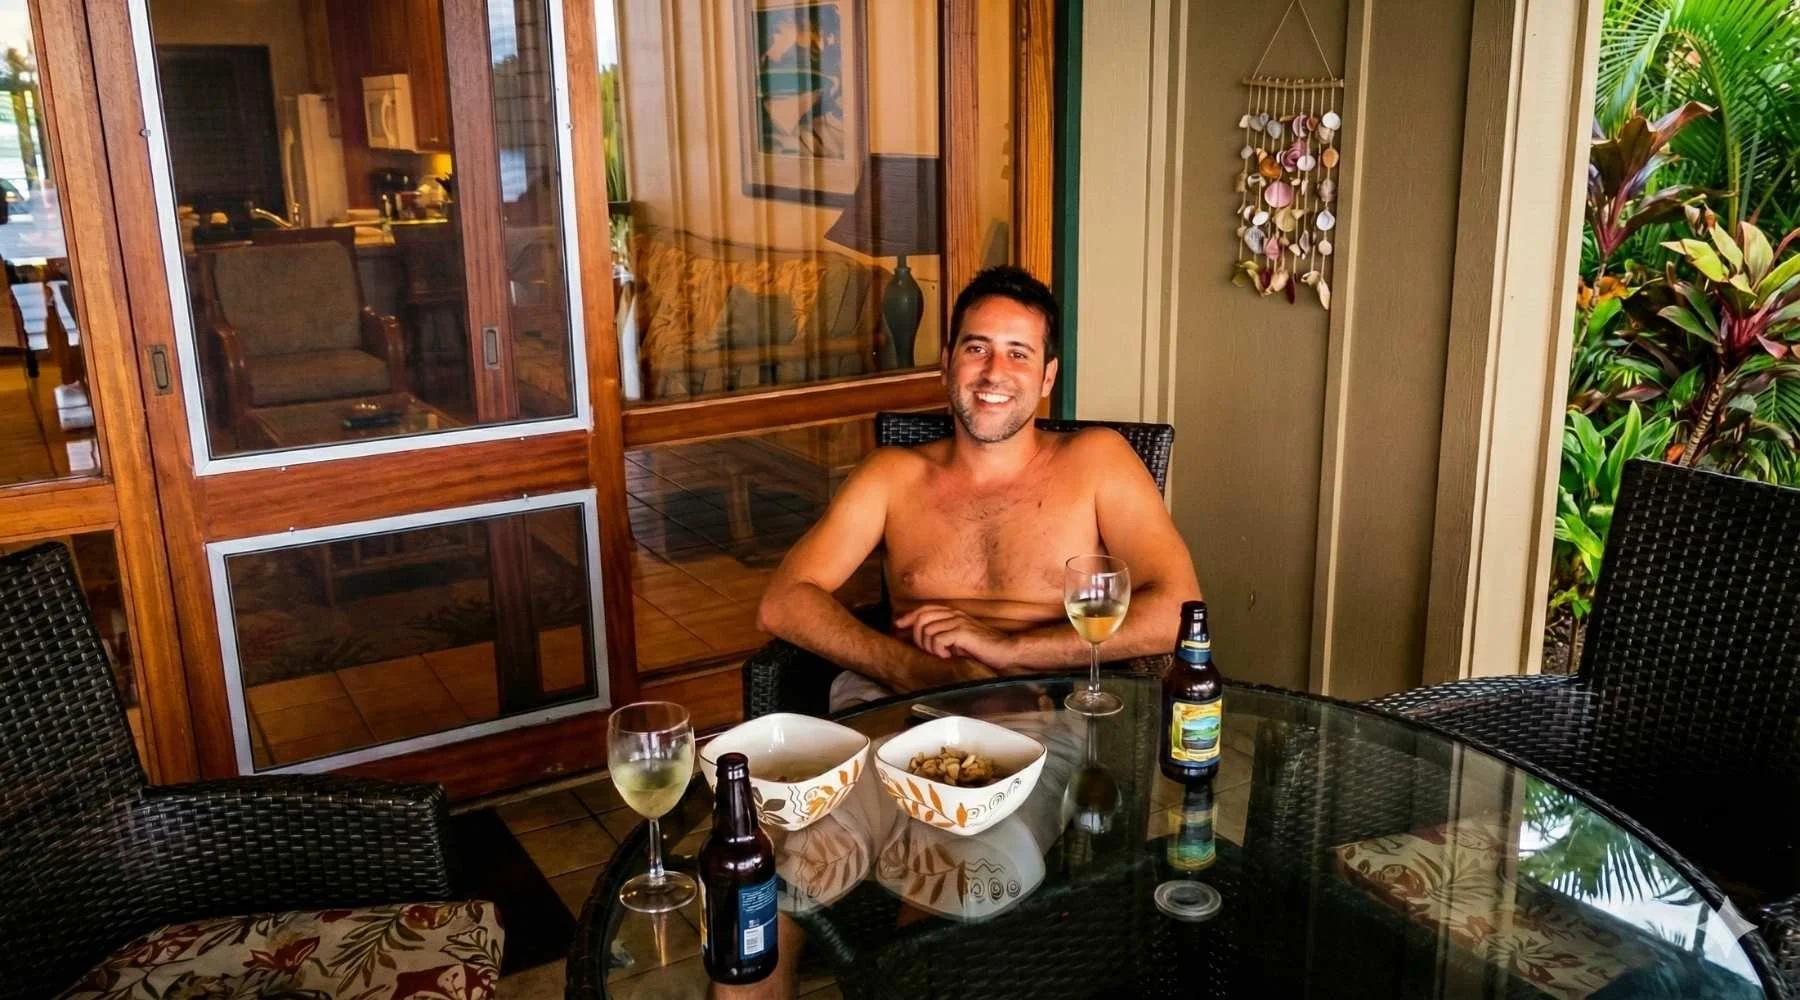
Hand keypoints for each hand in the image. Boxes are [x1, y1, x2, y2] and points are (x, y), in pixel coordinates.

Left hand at [895, 605, 1015, 666]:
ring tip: (942, 654)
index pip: (925, 609)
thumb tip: (921, 639)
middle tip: (928, 650)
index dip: (909, 616)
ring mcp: (958, 622)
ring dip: (930, 646)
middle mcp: (955, 615)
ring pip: (927, 630)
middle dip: (917, 636)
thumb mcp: (959, 640)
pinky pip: (937, 639)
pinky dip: (938, 650)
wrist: (1006, 650)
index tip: (899, 625)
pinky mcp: (962, 632)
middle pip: (921, 618)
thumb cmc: (984, 648)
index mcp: (954, 614)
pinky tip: (949, 656)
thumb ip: (943, 636)